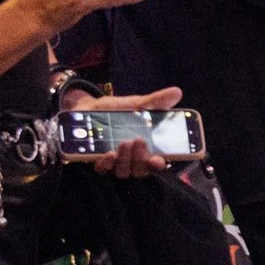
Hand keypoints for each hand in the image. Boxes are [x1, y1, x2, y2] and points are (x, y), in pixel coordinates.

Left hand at [60, 83, 181, 177]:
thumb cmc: (116, 110)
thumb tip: (177, 92)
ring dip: (126, 159)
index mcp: (146, 148)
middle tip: (140, 140)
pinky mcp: (97, 161)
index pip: (155, 162)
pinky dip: (107, 163)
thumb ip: (155, 102)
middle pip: (140, 170)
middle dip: (141, 158)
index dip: (157, 164)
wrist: (87, 108)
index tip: (158, 160)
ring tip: (125, 142)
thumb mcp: (136, 103)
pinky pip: (104, 170)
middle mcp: (131, 159)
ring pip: (123, 172)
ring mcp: (114, 162)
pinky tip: (109, 153)